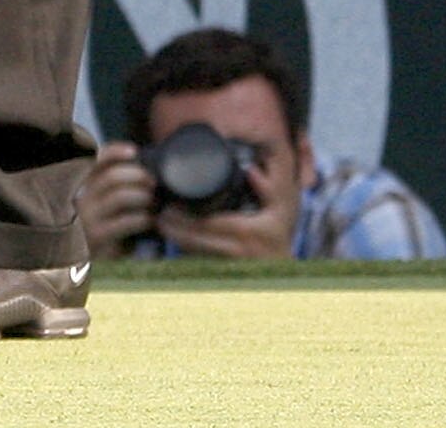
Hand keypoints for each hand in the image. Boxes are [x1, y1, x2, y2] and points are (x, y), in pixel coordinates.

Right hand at [76, 143, 157, 257]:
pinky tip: (149, 221)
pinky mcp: (100, 238)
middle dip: (137, 175)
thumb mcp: (104, 208)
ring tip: (154, 203)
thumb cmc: (104, 231)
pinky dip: (143, 218)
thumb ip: (116, 189)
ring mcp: (90, 219)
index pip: (96, 161)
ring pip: (119, 196)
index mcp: (86, 187)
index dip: (115, 152)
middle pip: (111, 176)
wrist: (82, 268)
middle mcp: (84, 199)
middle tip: (153, 182)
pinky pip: (126, 221)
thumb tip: (145, 173)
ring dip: (142, 196)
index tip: (134, 151)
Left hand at [149, 171, 298, 262]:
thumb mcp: (282, 209)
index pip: (208, 225)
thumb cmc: (280, 237)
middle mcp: (237, 251)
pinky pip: (203, 262)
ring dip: (178, 242)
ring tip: (163, 227)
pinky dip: (189, 252)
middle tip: (159, 218)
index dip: (185, 219)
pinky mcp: (226, 274)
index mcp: (247, 232)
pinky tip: (178, 241)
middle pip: (197, 242)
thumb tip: (251, 170)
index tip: (169, 209)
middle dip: (175, 230)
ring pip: (198, 255)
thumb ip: (269, 188)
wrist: (286, 273)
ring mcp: (231, 266)